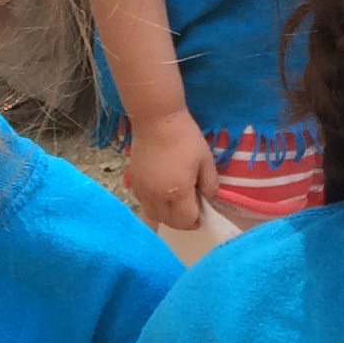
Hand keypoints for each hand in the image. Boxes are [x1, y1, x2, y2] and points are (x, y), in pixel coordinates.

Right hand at [119, 109, 217, 235]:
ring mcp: (143, 191)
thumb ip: (210, 184)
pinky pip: (143, 203)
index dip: (196, 221)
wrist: (156, 120)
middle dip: (181, 221)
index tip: (201, 213)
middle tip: (190, 210)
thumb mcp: (205, 160)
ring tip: (175, 204)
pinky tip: (161, 193)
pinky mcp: (133, 182)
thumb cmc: (184, 138)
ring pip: (153, 216)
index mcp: (177, 193)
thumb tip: (208, 199)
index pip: (186, 221)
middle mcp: (157, 197)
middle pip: (168, 222)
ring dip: (166, 216)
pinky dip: (154, 205)